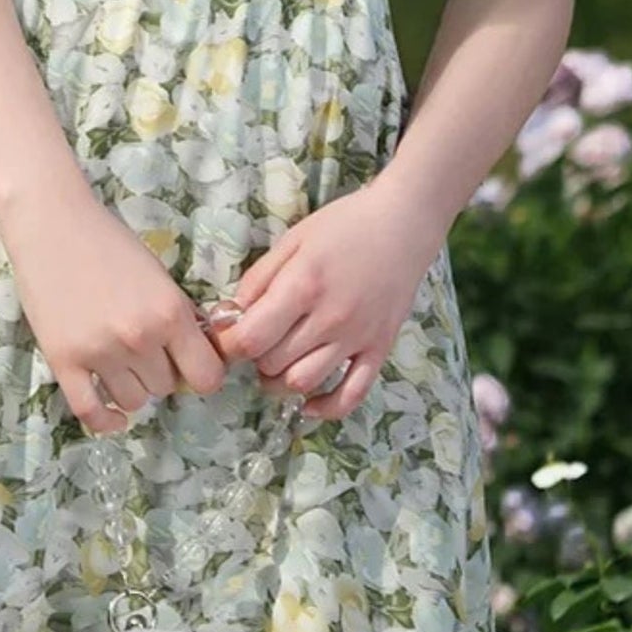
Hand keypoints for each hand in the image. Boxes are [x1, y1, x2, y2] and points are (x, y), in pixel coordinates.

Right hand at [0, 190, 228, 434]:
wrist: (52, 224)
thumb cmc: (108, 242)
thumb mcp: (158, 274)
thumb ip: (179, 316)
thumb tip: (200, 354)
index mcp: (170, 312)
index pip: (207, 376)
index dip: (202, 373)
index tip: (191, 365)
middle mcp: (140, 338)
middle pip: (166, 388)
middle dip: (160, 371)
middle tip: (144, 348)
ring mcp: (100, 352)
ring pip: (134, 402)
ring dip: (132, 387)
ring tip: (120, 360)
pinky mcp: (63, 361)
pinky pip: (91, 412)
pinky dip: (105, 421)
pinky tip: (113, 415)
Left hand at [206, 177, 445, 423]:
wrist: (403, 224)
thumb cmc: (343, 226)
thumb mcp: (292, 240)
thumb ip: (258, 278)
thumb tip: (230, 315)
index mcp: (302, 286)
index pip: (252, 339)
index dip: (230, 344)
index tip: (228, 336)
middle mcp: (329, 318)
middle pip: (273, 364)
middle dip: (255, 357)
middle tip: (258, 340)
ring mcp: (356, 338)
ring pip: (304, 383)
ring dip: (281, 381)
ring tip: (278, 361)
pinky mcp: (379, 349)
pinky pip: (351, 395)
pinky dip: (326, 408)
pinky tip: (309, 402)